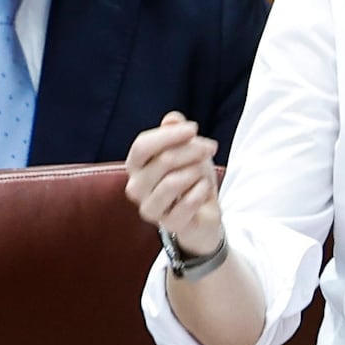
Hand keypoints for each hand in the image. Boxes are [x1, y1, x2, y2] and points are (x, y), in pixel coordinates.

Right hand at [124, 113, 227, 259]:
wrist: (203, 211)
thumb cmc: (190, 174)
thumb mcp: (186, 147)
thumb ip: (176, 131)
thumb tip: (172, 119)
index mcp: (135, 166)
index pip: (142, 146)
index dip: (169, 135)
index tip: (194, 128)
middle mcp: (136, 188)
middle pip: (163, 160)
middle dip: (193, 150)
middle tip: (209, 148)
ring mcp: (150, 209)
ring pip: (174, 182)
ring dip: (197, 172)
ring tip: (202, 173)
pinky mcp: (169, 225)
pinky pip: (189, 202)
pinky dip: (203, 191)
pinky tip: (203, 191)